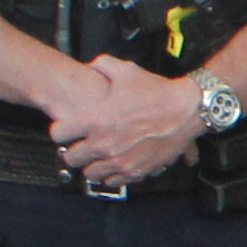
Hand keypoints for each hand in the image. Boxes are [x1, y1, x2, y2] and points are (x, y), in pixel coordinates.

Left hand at [47, 56, 206, 190]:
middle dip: (74, 151)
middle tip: (81, 146)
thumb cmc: (158, 93)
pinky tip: (116, 165)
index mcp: (95, 120)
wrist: (187, 109)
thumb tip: (92, 66)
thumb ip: (102, 66)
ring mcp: (120, 160)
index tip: (67, 130)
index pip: (58, 134)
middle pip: (71, 159)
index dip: (61, 130)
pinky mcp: (137, 170)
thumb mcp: (125, 71)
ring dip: (92, 166)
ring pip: (90, 174)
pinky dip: (112, 175)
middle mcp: (104, 144)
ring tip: (98, 158)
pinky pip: (113, 181)